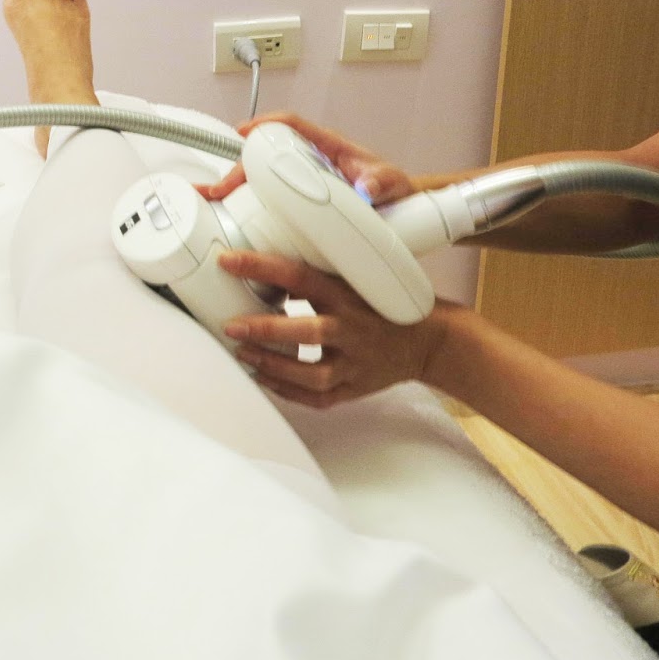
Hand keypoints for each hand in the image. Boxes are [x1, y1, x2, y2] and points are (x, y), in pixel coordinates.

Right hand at [197, 112, 417, 206]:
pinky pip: (271, 195)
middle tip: (222, 186)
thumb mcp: (392, 183)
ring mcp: (304, 179)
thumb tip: (366, 187)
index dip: (267, 124)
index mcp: (328, 146)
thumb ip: (382, 182)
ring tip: (214, 198)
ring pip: (263, 175)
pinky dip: (248, 202)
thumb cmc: (394, 189)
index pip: (293, 125)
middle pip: (267, 154)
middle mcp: (310, 159)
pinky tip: (230, 213)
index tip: (245, 132)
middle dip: (240, 166)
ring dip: (237, 184)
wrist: (398, 208)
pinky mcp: (301, 199)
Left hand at [216, 250, 449, 408]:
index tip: (227, 261)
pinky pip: (319, 398)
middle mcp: (352, 330)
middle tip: (231, 325)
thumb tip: (264, 272)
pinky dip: (289, 392)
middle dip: (266, 330)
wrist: (431, 341)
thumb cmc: (385, 305)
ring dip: (273, 366)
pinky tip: (264, 379)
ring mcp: (355, 363)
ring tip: (242, 354)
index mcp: (348, 295)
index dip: (261, 267)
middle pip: (308, 331)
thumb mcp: (354, 280)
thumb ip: (313, 279)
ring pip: (311, 374)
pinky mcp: (356, 388)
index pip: (299, 276)